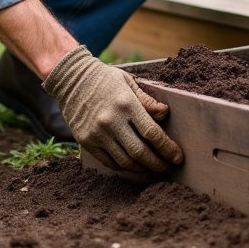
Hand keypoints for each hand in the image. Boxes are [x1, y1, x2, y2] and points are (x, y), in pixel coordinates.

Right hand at [42, 46, 183, 172]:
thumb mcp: (128, 82)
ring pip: (125, 161)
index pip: (152, 133)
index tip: (177, 157)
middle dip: (159, 164)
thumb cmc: (103, 78)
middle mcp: (111, 121)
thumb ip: (147, 100)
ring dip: (143, 169)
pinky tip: (133, 165)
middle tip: (169, 168)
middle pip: (141, 152)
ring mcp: (97, 133)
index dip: (167, 148)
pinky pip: (109, 162)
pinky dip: (124, 167)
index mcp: (126, 104)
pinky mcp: (86, 141)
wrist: (71, 78)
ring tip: (153, 169)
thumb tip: (164, 114)